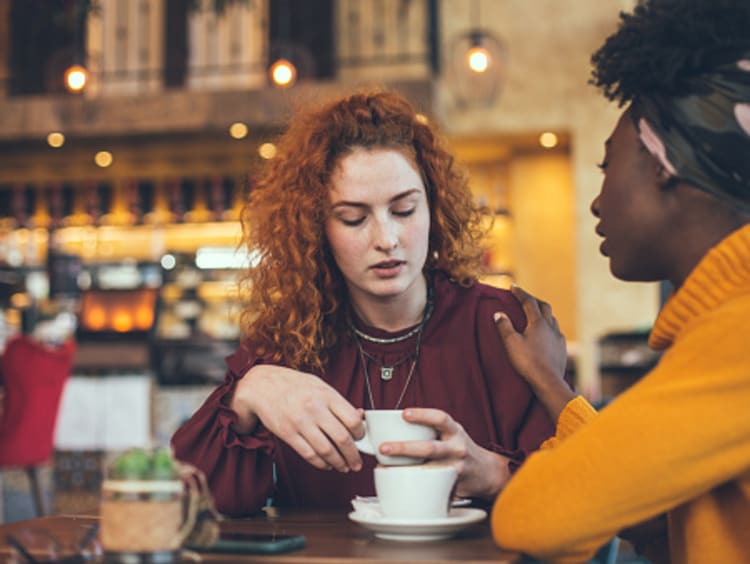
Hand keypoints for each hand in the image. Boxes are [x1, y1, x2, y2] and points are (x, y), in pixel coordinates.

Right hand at [231, 364, 364, 472]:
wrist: (262, 386)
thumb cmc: (294, 385)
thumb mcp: (320, 386)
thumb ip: (339, 402)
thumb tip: (359, 417)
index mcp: (326, 396)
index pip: (352, 419)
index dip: (360, 433)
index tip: (361, 439)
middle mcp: (315, 409)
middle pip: (342, 439)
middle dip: (353, 455)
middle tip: (357, 462)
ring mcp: (300, 423)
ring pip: (326, 451)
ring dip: (339, 463)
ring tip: (344, 467)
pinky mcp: (288, 434)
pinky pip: (309, 455)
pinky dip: (321, 463)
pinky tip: (327, 464)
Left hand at [379, 408, 511, 499]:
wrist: (487, 472)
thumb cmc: (459, 449)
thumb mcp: (451, 433)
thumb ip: (430, 430)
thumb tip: (393, 427)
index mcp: (455, 431)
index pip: (441, 419)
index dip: (422, 415)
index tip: (404, 414)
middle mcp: (457, 449)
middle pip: (430, 448)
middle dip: (404, 448)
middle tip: (383, 448)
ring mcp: (455, 469)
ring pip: (429, 470)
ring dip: (405, 470)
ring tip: (386, 468)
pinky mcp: (453, 487)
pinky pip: (433, 487)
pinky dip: (415, 486)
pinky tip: (399, 485)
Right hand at [494, 285, 573, 422]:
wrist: (548, 381)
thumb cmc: (528, 362)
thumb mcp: (511, 343)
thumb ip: (504, 326)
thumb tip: (498, 313)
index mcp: (538, 323)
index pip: (529, 302)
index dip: (520, 293)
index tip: (513, 287)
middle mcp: (551, 326)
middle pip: (544, 306)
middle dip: (534, 300)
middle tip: (524, 298)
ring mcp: (558, 337)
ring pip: (552, 319)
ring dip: (543, 313)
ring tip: (535, 314)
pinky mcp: (562, 348)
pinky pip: (556, 331)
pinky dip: (549, 327)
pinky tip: (546, 334)